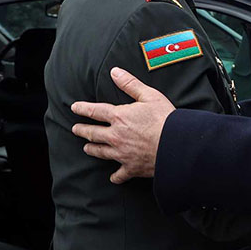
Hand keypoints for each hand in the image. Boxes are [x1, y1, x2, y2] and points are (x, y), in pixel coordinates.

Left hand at [71, 68, 174, 183]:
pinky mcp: (131, 168)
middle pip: (93, 133)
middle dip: (82, 130)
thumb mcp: (149, 95)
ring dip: (92, 149)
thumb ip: (130, 84)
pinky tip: (113, 177)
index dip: (83, 108)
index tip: (74, 107)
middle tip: (75, 129)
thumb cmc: (165, 119)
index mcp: (119, 117)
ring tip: (87, 148)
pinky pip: (119, 174)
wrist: (176, 145)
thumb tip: (114, 71)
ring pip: (101, 152)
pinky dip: (116, 176)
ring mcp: (122, 153)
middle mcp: (116, 136)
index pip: (95, 111)